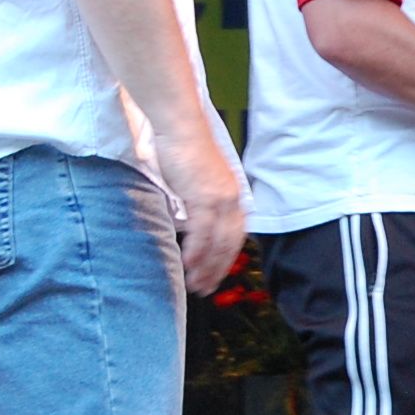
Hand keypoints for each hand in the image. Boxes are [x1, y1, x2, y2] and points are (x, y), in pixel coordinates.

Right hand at [152, 127, 245, 293]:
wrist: (179, 126)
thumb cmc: (183, 148)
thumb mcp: (197, 180)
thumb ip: (200, 201)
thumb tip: (192, 221)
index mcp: (233, 193)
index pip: (235, 234)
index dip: (226, 257)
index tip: (217, 274)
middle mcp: (231, 197)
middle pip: (229, 243)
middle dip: (218, 269)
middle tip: (207, 288)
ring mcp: (219, 197)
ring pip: (217, 242)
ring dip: (206, 266)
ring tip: (196, 283)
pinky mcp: (203, 196)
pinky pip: (202, 232)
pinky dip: (196, 251)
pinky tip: (188, 264)